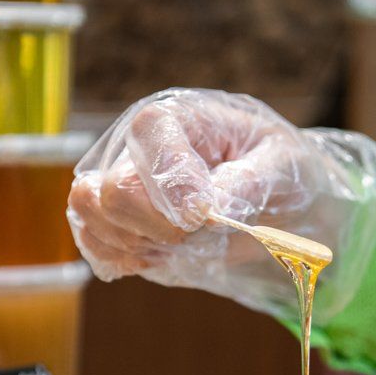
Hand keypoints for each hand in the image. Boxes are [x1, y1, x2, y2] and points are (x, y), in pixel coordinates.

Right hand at [68, 89, 375, 319]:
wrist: (277, 203)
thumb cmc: (281, 173)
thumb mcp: (284, 167)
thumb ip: (248, 182)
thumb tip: (207, 208)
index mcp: (181, 115)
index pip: (149, 133)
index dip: (172, 182)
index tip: (203, 214)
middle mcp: (138, 144)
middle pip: (113, 188)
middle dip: (158, 225)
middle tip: (199, 233)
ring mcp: (120, 181)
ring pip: (91, 214)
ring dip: (139, 244)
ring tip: (182, 244)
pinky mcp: (115, 220)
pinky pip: (93, 243)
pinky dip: (124, 259)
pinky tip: (161, 257)